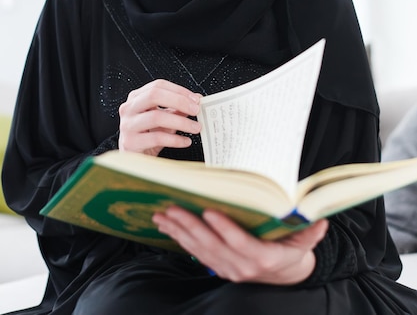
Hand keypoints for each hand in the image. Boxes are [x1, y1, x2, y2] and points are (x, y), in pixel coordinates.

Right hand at [118, 80, 200, 155]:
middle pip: (154, 95)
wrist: (133, 159)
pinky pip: (157, 138)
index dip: (179, 90)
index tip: (196, 99)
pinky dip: (175, 139)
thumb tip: (196, 99)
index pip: (158, 85)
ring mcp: (128, 125)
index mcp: (136, 98)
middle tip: (196, 110)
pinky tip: (185, 141)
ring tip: (195, 128)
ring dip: (181, 122)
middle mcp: (129, 108)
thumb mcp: (163, 119)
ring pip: (156, 117)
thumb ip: (177, 108)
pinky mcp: (130, 142)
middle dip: (179, 101)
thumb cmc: (146, 136)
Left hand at [153, 206, 327, 284]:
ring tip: (162, 215)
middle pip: (212, 246)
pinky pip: (196, 254)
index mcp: (264, 258)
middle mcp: (242, 267)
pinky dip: (181, 240)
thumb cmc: (293, 253)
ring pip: (199, 251)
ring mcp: (228, 269)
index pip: (241, 243)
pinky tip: (168, 227)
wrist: (286, 277)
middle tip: (173, 208)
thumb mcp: (305, 243)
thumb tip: (320, 219)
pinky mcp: (219, 268)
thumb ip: (310, 232)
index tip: (210, 211)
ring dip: (179, 232)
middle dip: (190, 226)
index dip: (225, 229)